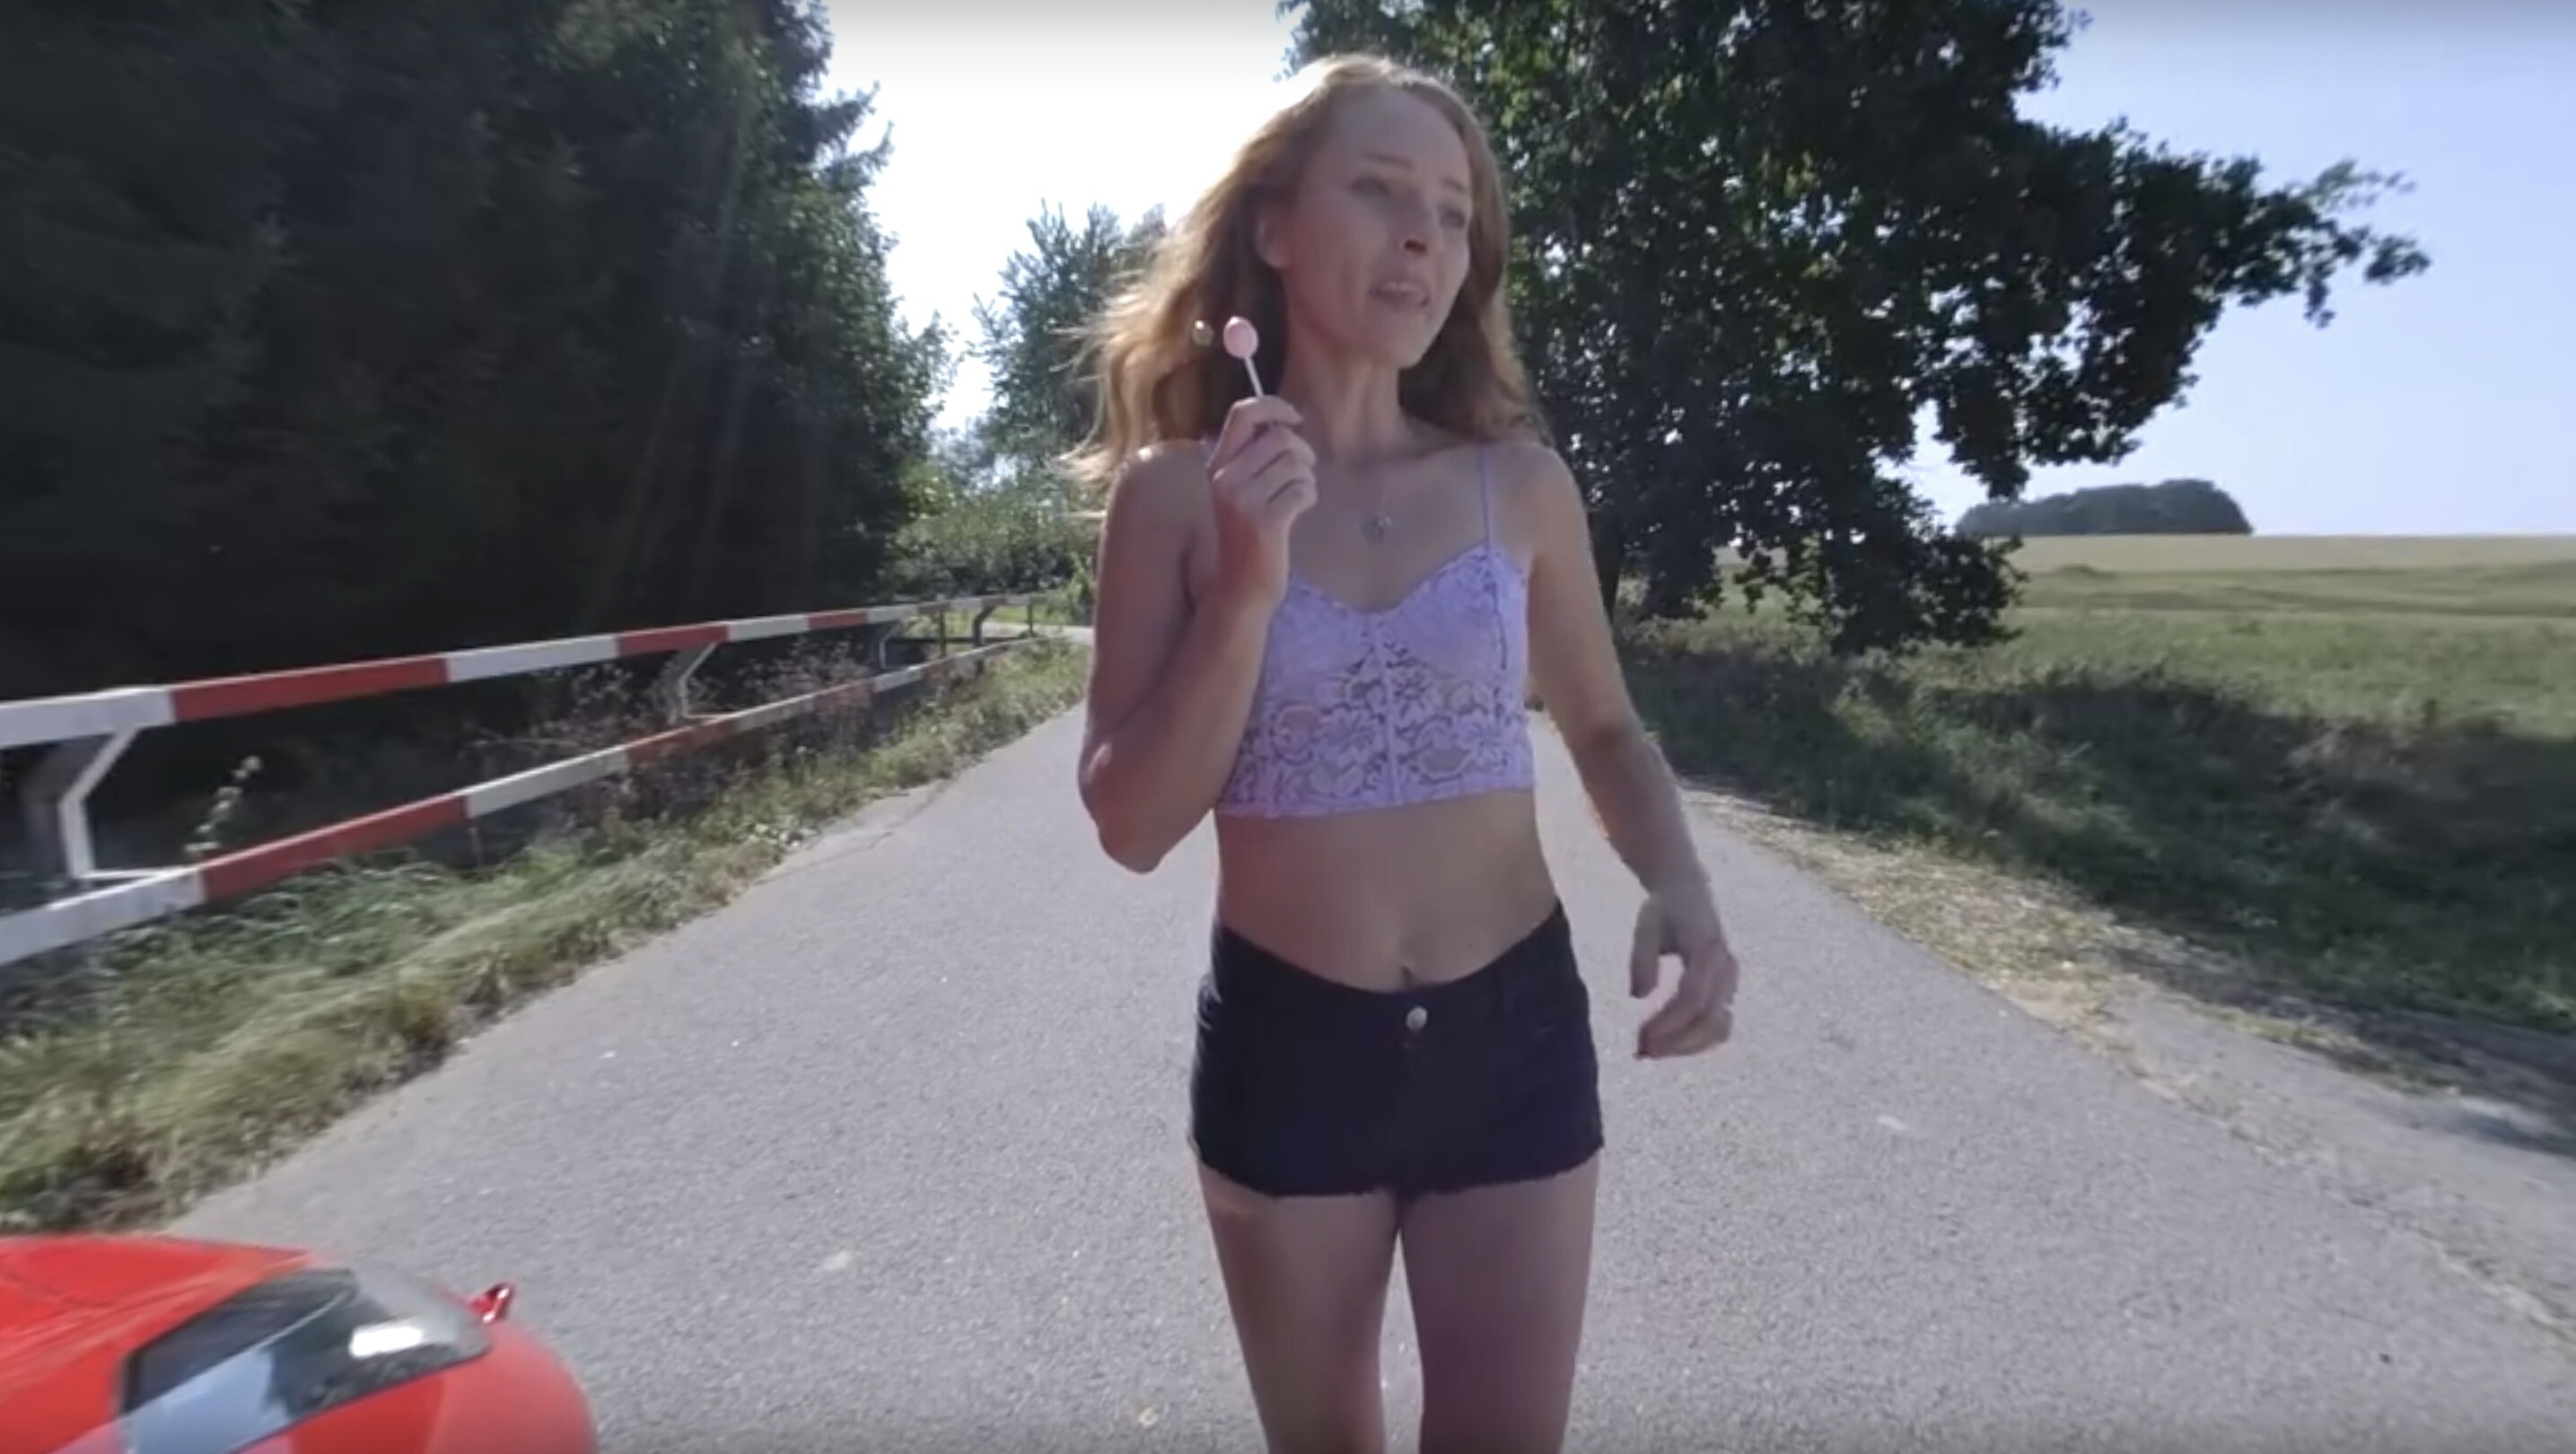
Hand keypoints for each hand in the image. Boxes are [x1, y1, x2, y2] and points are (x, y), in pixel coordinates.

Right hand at [1204, 395, 1317, 612]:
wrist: (1242, 588)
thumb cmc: (1250, 536)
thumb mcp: (1242, 491)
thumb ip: (1255, 457)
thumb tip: (1283, 422)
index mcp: (1217, 466)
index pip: (1242, 414)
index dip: (1274, 406)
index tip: (1294, 417)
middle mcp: (1225, 478)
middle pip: (1280, 438)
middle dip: (1302, 453)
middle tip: (1302, 475)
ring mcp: (1242, 500)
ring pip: (1296, 463)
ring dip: (1307, 478)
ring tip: (1297, 497)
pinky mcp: (1264, 521)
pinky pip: (1303, 489)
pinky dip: (1309, 498)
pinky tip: (1298, 512)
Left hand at [1628, 886, 1738, 1059]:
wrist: (1689, 893)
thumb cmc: (1664, 911)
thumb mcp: (1646, 925)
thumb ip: (1641, 958)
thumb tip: (1639, 995)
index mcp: (1708, 948)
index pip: (1693, 997)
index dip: (1669, 1023)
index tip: (1641, 1038)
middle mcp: (1726, 968)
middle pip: (1710, 1019)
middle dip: (1676, 1041)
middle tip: (1641, 1051)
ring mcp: (1731, 982)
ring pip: (1719, 1028)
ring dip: (1686, 1047)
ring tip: (1650, 1051)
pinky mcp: (1727, 992)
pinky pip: (1718, 1027)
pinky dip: (1694, 1042)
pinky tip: (1666, 1045)